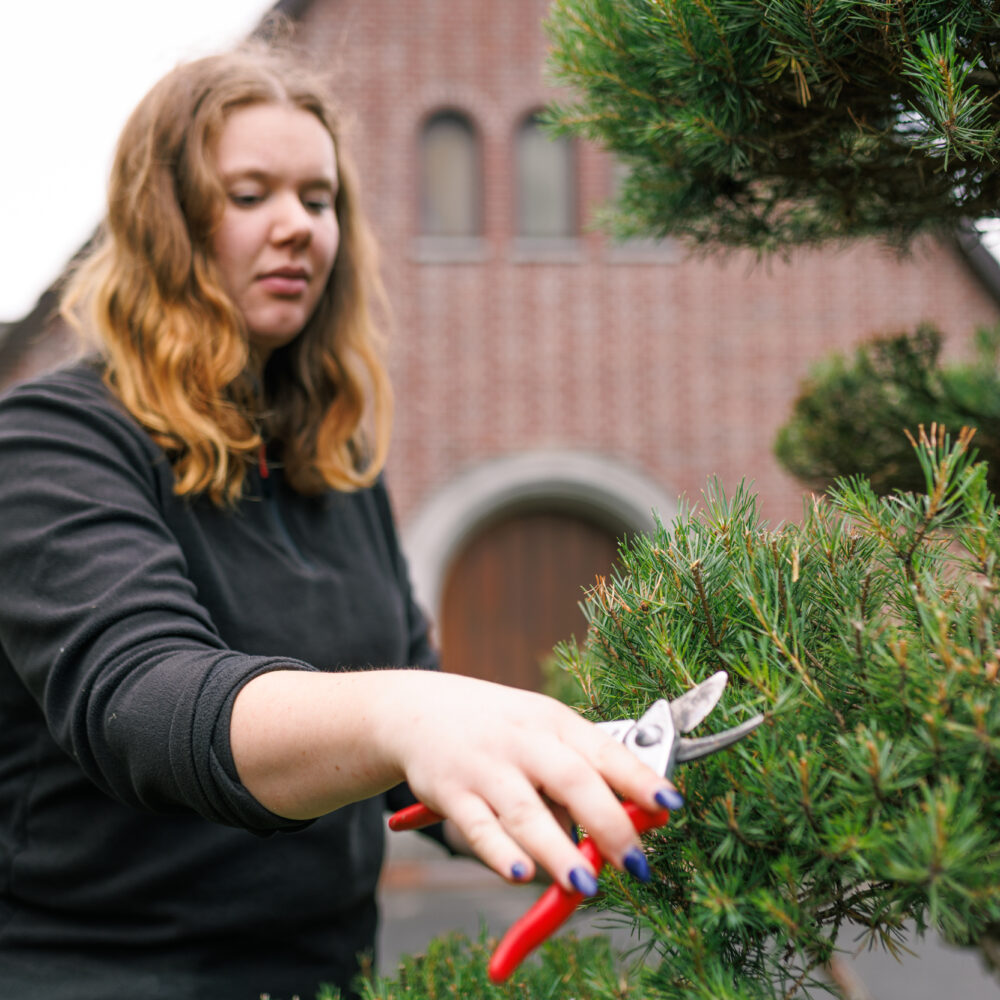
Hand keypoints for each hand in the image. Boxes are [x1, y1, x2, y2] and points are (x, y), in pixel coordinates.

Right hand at [376, 672, 681, 892]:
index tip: (671, 804)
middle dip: (607, 823)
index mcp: (554, 722)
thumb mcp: (541, 733)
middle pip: (572, 780)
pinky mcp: (451, 794)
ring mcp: (485, 768)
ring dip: (556, 850)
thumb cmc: (498, 728)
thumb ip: (580, 775)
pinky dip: (499, 852)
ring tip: (584, 886)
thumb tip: (632, 825)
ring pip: (525, 811)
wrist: (417, 710)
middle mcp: (523, 742)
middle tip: (636, 864)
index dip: (639, 778)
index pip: (606, 750)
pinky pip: (478, 828)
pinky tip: (519, 873)